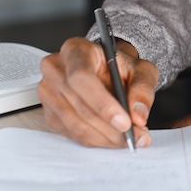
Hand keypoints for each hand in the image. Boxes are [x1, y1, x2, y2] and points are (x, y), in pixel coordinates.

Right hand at [38, 36, 157, 148]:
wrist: (107, 71)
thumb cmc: (119, 67)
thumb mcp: (141, 70)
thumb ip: (142, 89)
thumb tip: (138, 115)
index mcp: (75, 50)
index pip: (81, 77)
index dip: (102, 103)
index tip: (125, 121)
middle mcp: (56, 69)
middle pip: (79, 105)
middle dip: (110, 127)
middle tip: (135, 136)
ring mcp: (48, 92)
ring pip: (75, 124)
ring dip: (105, 138)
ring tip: (128, 139)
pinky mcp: (49, 113)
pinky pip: (72, 134)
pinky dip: (95, 141)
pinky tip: (112, 138)